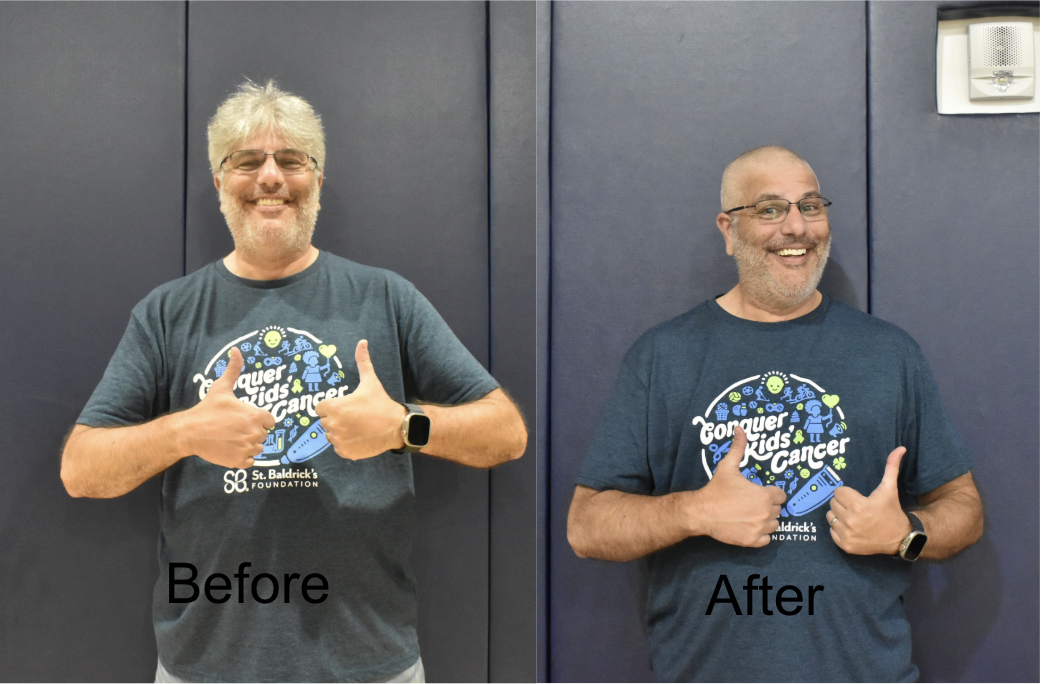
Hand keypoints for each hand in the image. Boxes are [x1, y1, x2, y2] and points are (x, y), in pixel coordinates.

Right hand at [182, 347, 274, 468]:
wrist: (190, 432)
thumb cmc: (207, 409)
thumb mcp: (221, 388)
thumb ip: (233, 369)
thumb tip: (236, 350)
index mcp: (255, 415)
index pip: (270, 420)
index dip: (258, 419)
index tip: (245, 418)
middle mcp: (255, 433)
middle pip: (264, 434)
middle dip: (252, 431)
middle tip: (235, 428)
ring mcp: (247, 448)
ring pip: (258, 448)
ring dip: (249, 444)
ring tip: (232, 438)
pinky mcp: (239, 461)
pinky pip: (250, 461)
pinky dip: (243, 457)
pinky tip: (231, 448)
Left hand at [315, 340, 406, 460]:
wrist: (396, 427)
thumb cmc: (381, 403)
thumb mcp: (370, 381)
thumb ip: (363, 361)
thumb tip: (362, 342)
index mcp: (334, 407)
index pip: (320, 408)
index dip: (332, 406)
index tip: (345, 407)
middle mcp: (332, 425)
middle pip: (325, 422)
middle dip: (336, 419)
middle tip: (354, 417)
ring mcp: (338, 440)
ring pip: (331, 436)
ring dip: (340, 432)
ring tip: (357, 427)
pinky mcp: (345, 452)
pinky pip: (338, 448)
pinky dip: (346, 445)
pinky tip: (359, 437)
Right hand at [686, 425, 786, 547]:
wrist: (701, 512)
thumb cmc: (716, 489)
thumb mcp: (728, 466)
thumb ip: (738, 448)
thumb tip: (740, 428)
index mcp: (764, 495)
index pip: (780, 496)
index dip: (770, 493)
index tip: (758, 493)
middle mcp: (766, 513)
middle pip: (777, 510)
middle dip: (767, 506)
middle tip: (751, 503)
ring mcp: (760, 529)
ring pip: (773, 525)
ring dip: (765, 521)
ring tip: (750, 515)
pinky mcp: (752, 541)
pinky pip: (767, 539)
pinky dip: (760, 535)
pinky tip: (748, 526)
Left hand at [827, 447, 912, 554]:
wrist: (900, 538)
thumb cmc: (892, 511)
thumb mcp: (890, 488)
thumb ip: (891, 467)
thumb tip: (900, 448)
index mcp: (859, 505)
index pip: (838, 492)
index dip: (847, 493)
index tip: (857, 497)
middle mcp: (851, 520)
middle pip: (833, 504)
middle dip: (843, 503)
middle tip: (855, 507)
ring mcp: (847, 534)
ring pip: (830, 517)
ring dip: (839, 516)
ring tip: (853, 516)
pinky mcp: (845, 545)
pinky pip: (831, 532)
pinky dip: (839, 529)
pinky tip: (852, 528)